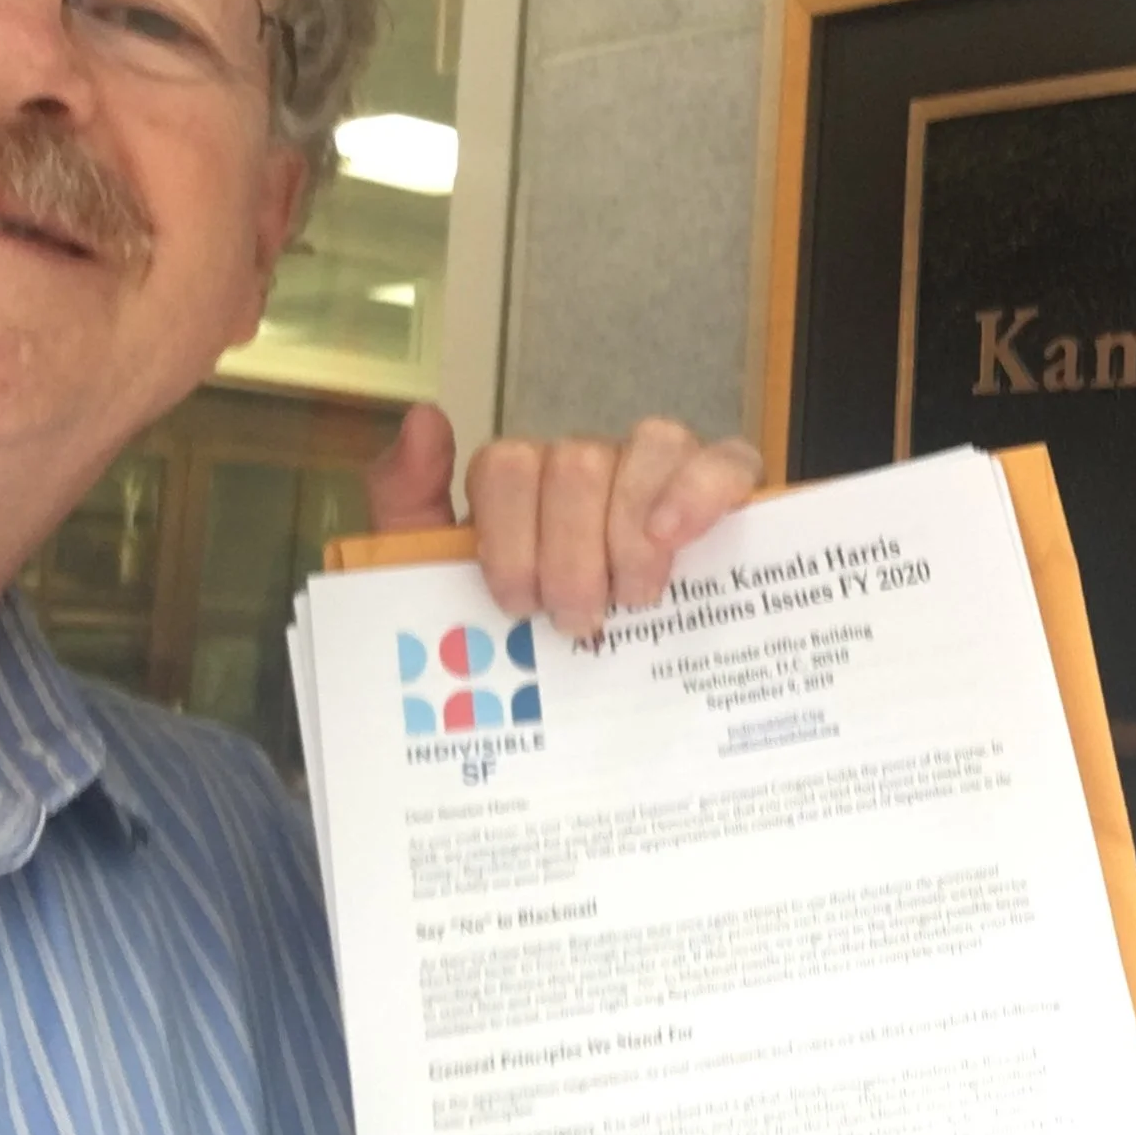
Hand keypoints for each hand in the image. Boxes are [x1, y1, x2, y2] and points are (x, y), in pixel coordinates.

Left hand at [364, 404, 763, 636]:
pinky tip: (678, 534)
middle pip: (579, 461)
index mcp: (525, 485)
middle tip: (578, 620)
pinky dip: (701, 489)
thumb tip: (426, 418)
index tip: (519, 605)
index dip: (510, 536)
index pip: (509, 464)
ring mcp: (661, 471)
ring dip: (634, 530)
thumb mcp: (443, 580)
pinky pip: (727, 460)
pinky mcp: (726, 490)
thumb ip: (409, 500)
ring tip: (634, 598)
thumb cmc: (520, 641)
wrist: (581, 716)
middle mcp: (592, 466)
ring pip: (652, 444)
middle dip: (574, 554)